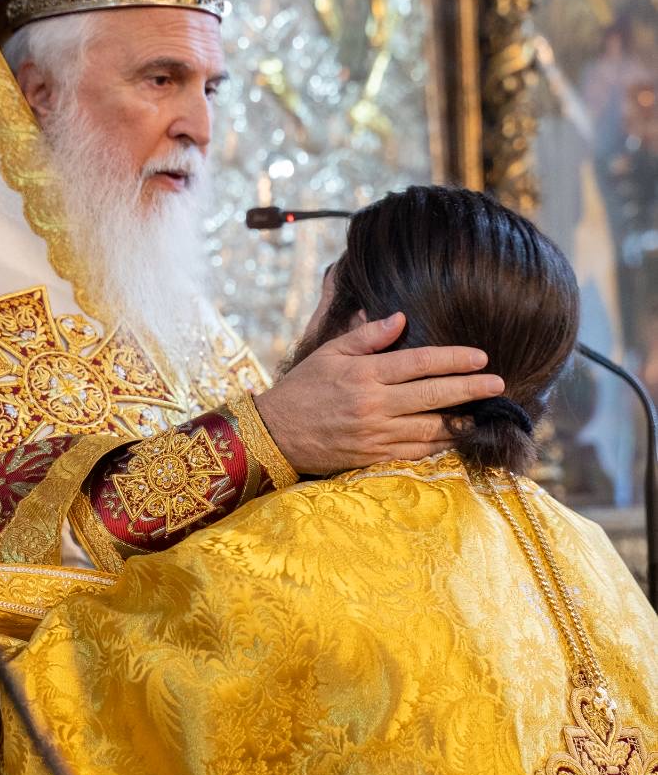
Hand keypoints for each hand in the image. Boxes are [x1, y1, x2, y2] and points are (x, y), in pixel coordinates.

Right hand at [253, 312, 503, 474]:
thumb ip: (366, 336)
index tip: (480, 357)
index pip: (419, 363)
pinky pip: (416, 451)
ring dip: (462, 420)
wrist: (276, 433)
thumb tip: (401, 318)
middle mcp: (373, 405)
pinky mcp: (374, 456)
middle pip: (433, 396)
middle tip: (499, 383)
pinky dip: (440, 445)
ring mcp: (375, 434)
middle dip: (470, 389)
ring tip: (486, 411)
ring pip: (431, 428)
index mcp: (364, 375)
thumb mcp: (329, 352)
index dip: (453, 359)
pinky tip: (458, 436)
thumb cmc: (303, 387)